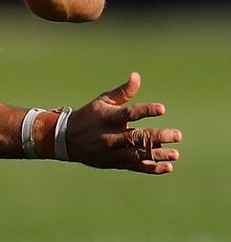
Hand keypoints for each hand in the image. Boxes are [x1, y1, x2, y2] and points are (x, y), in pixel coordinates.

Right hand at [65, 72, 180, 173]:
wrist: (66, 140)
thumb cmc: (89, 116)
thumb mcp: (103, 101)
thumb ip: (123, 92)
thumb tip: (137, 76)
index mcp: (108, 118)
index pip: (129, 114)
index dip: (146, 111)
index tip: (162, 109)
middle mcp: (110, 136)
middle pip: (137, 137)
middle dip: (158, 136)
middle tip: (177, 135)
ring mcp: (113, 151)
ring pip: (139, 154)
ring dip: (158, 154)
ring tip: (175, 154)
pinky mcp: (115, 163)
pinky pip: (136, 166)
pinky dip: (152, 168)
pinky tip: (167, 166)